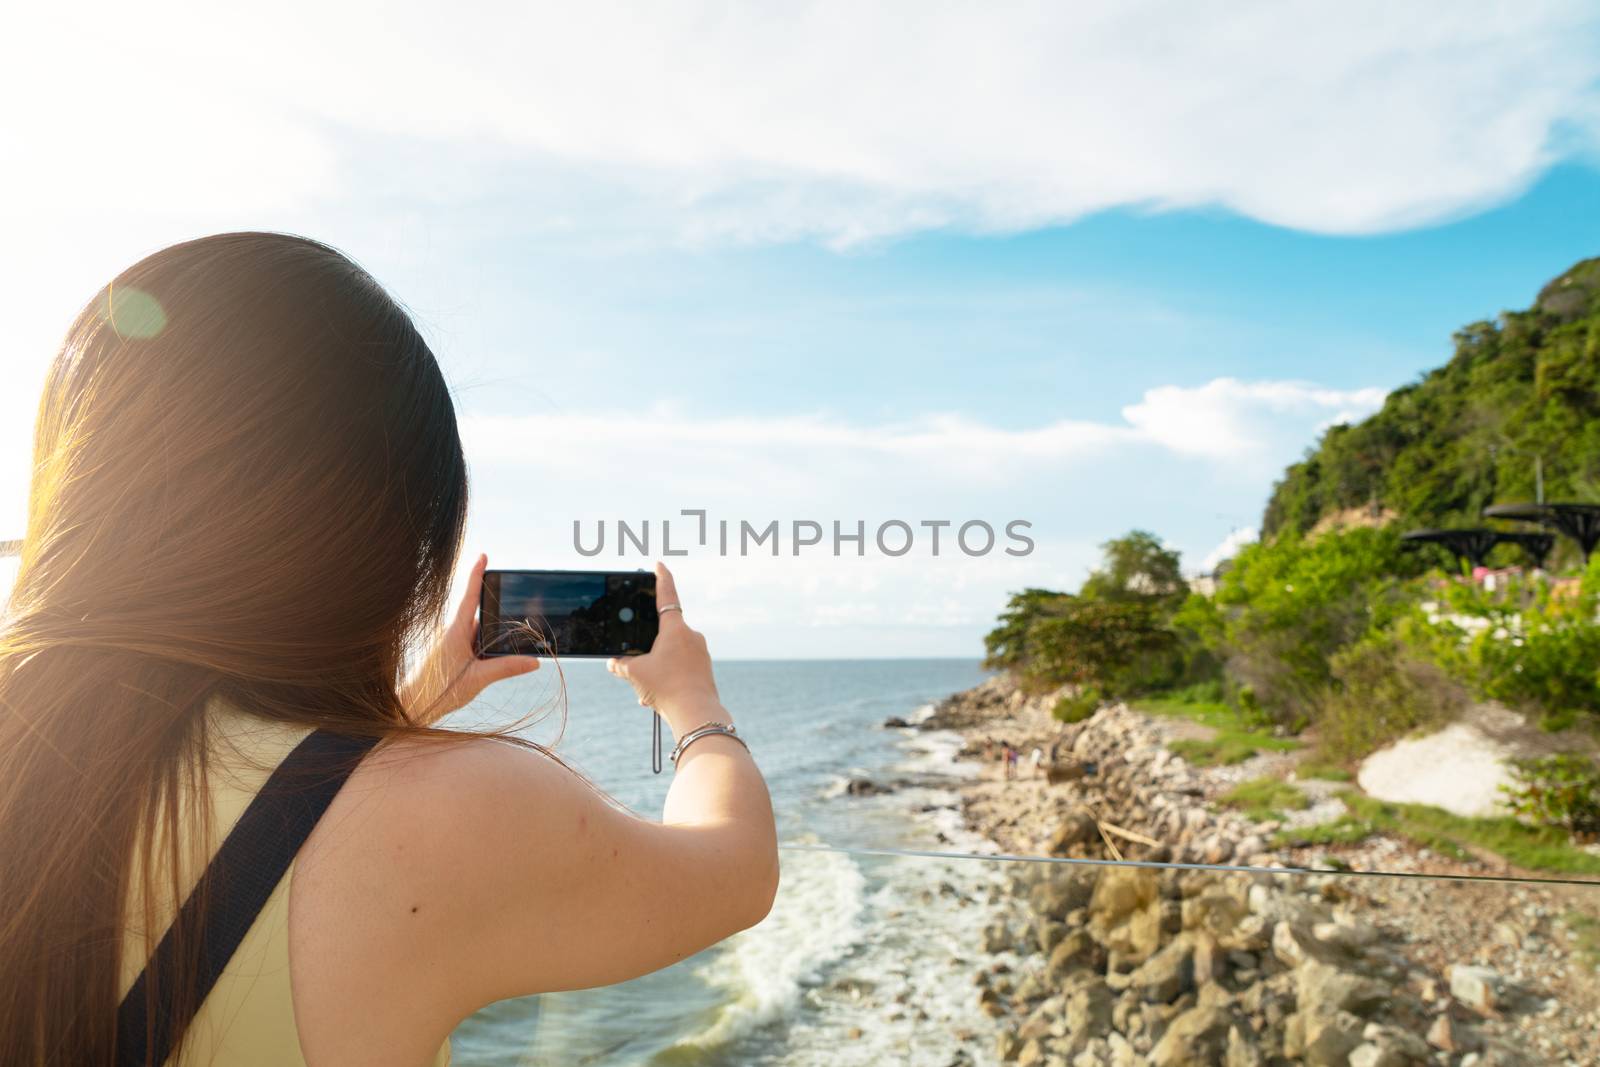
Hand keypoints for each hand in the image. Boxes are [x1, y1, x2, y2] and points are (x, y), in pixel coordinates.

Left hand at [401, 553, 539, 724]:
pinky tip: (481, 670)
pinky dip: (481, 652)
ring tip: (484, 666)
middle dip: (495, 625)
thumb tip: (533, 662)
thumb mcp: (478, 679)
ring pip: (476, 633)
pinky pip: (470, 645)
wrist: (412, 706)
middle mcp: (451, 632)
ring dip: (487, 643)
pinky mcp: (448, 653)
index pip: (470, 596)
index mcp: (455, 630)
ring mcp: (449, 642)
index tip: (484, 556)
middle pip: (480, 617)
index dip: (477, 574)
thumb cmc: (440, 690)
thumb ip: (506, 668)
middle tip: (500, 642)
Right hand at [606, 562, 727, 736]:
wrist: (696, 713)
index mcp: (675, 628)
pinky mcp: (705, 669)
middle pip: (664, 633)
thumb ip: (621, 665)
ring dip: (656, 669)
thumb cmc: (666, 687)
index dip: (660, 578)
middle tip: (640, 667)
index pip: (667, 595)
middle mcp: (691, 636)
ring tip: (647, 692)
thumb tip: (614, 663)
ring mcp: (701, 652)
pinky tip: (659, 698)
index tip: (659, 564)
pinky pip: (681, 668)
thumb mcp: (635, 674)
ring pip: (671, 655)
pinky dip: (667, 679)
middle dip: (648, 649)